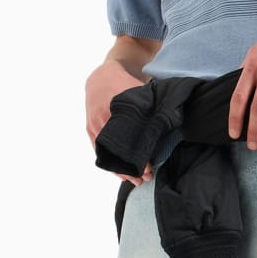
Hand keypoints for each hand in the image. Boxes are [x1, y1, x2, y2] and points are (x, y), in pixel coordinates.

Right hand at [86, 60, 153, 185]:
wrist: (101, 76)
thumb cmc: (123, 83)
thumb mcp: (137, 91)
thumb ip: (148, 108)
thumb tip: (166, 123)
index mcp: (114, 111)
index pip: (128, 141)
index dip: (138, 156)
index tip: (149, 166)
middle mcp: (102, 120)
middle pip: (117, 151)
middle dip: (131, 167)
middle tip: (147, 177)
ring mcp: (94, 126)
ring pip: (108, 155)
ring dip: (121, 170)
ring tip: (136, 181)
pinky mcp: (90, 130)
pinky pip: (100, 152)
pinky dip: (111, 164)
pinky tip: (121, 174)